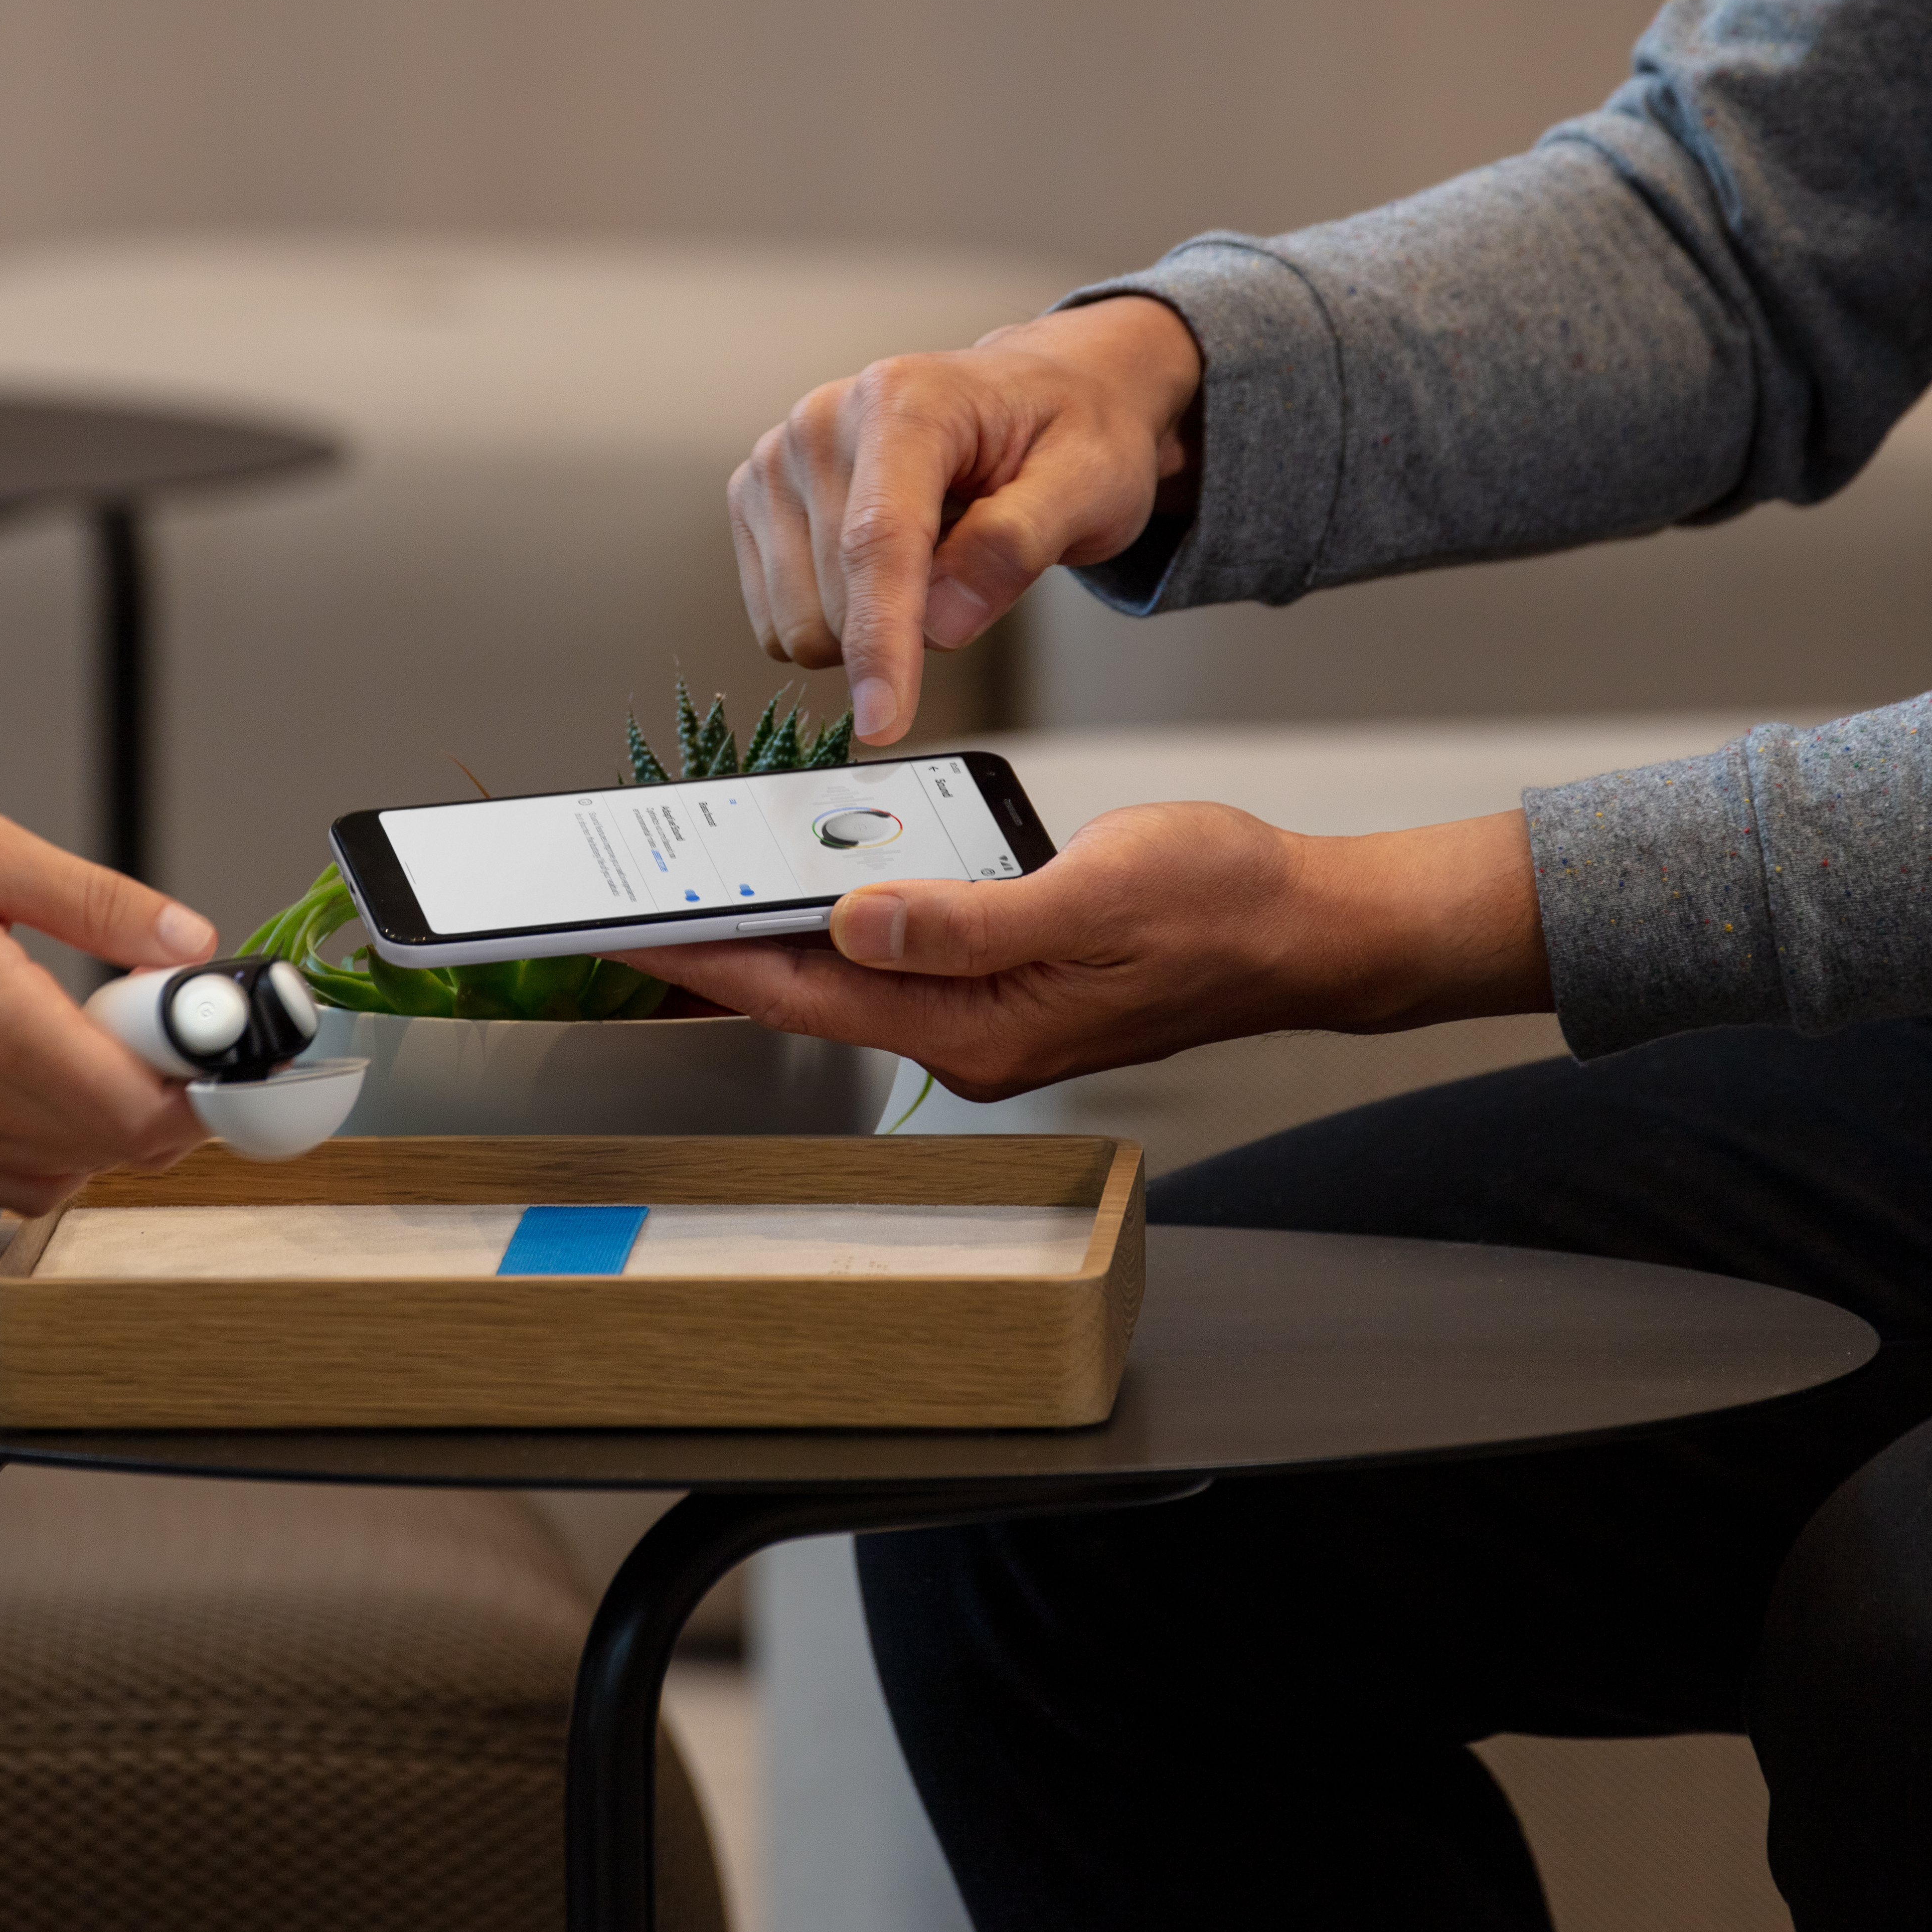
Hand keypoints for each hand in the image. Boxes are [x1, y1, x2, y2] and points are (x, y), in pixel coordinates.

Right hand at [0, 792, 219, 1211]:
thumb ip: (99, 904)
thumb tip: (190, 943)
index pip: (140, 1115)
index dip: (204, 1086)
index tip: (216, 1030)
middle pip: (122, 1150)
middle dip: (172, 1093)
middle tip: (162, 1014)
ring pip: (76, 1171)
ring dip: (118, 1117)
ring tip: (99, 1029)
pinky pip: (19, 1178)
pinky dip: (63, 1141)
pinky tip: (51, 1067)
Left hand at [630, 804, 1550, 1096]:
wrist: (1302, 926)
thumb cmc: (1218, 903)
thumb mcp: (1092, 893)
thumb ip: (967, 920)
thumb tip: (856, 925)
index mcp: (980, 1028)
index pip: (808, 993)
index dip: (712, 962)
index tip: (630, 937)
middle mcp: (971, 1038)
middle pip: (811, 995)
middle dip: (720, 956)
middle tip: (629, 917)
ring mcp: (986, 1019)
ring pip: (849, 980)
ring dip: (774, 943)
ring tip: (694, 904)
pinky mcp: (1003, 987)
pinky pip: (897, 962)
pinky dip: (840, 929)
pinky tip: (810, 894)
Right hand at [727, 293, 1203, 744]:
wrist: (1035, 396)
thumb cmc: (1064, 431)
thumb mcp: (1088, 481)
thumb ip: (1018, 544)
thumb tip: (942, 620)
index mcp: (902, 401)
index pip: (878, 542)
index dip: (881, 642)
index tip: (883, 722)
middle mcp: (821, 422)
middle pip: (835, 598)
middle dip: (907, 625)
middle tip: (970, 569)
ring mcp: (777, 462)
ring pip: (798, 622)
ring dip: (870, 626)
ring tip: (929, 557)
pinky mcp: (756, 502)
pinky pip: (777, 623)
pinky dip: (839, 621)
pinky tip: (882, 565)